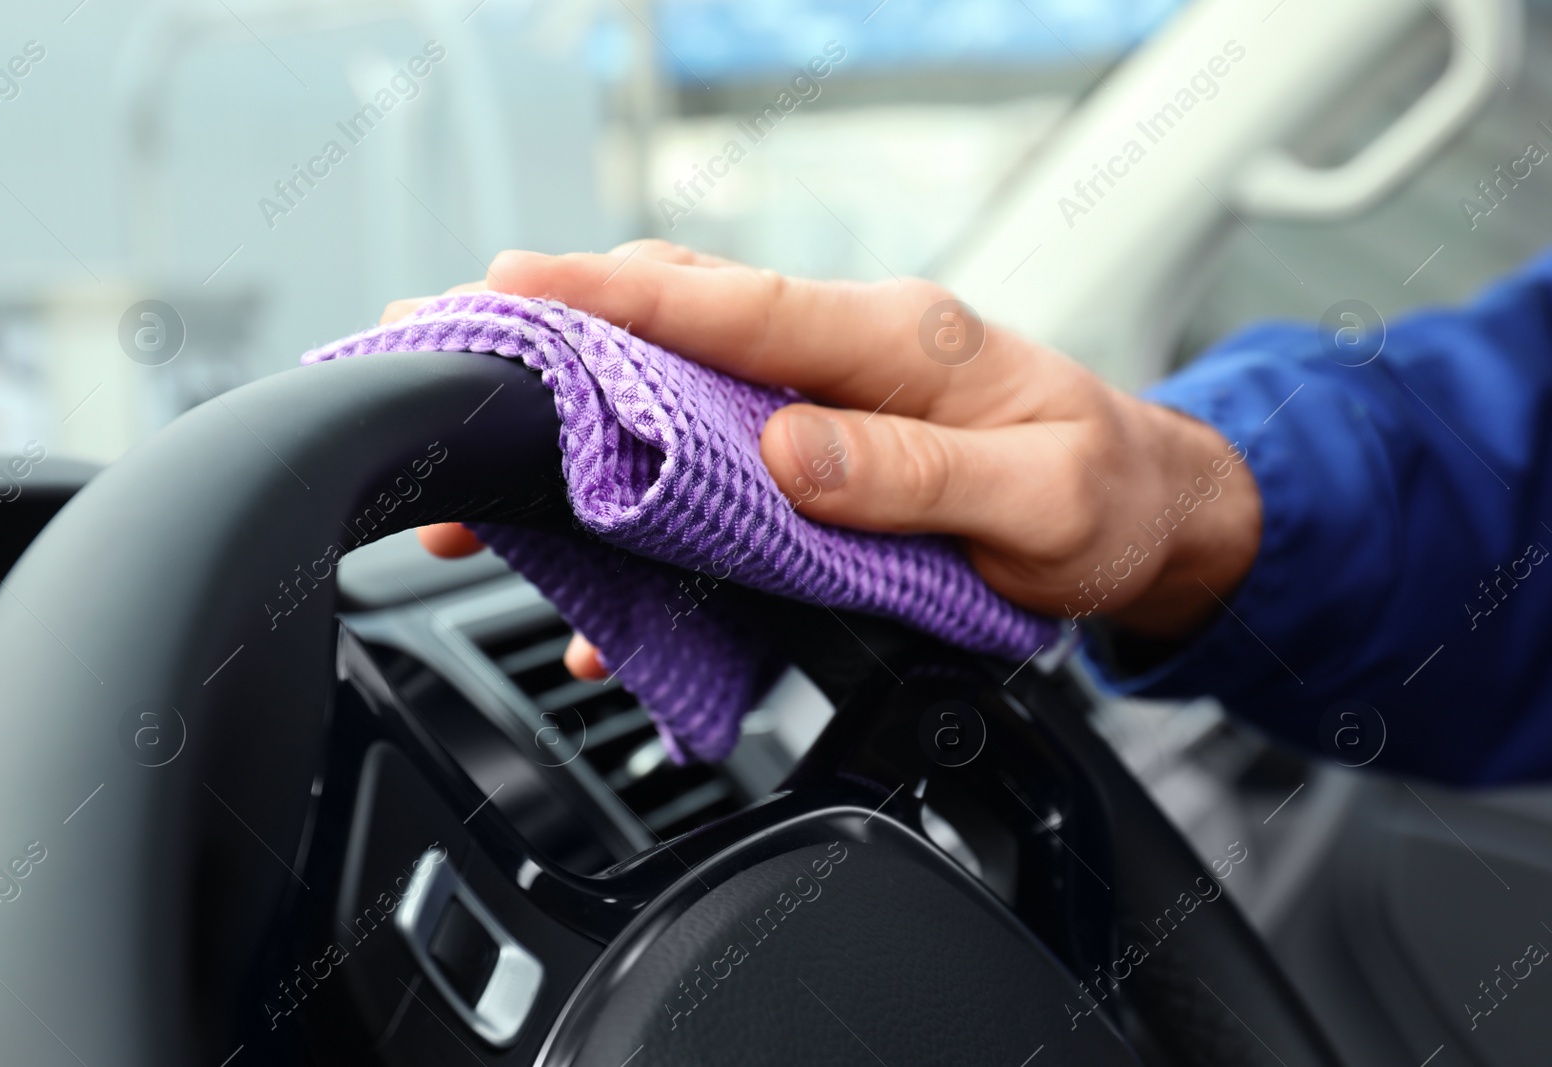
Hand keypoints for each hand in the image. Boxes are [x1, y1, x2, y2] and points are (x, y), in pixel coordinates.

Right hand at [398, 240, 1262, 675]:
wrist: (1147, 513)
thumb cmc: (1106, 496)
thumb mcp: (1041, 498)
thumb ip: (917, 474)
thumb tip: (787, 453)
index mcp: (896, 340)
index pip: (735, 305)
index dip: (618, 297)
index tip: (514, 286)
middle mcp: (843, 356)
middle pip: (675, 329)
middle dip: (556, 341)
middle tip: (449, 359)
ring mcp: (822, 402)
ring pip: (675, 389)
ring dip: (579, 420)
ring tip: (487, 465)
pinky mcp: (816, 452)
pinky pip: (710, 460)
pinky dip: (644, 499)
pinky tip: (599, 564)